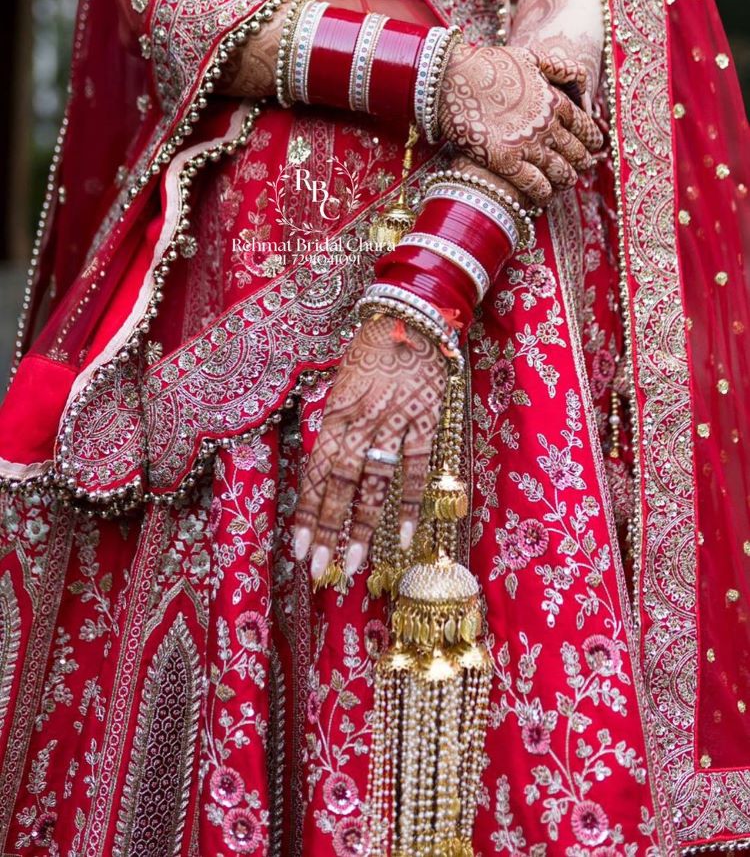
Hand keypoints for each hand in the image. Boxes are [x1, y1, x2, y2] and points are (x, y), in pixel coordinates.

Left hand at [293, 315, 447, 580]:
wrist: (414, 312)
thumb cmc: (374, 344)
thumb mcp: (343, 380)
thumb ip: (337, 422)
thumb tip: (327, 465)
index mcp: (336, 411)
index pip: (316, 471)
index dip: (306, 512)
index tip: (297, 548)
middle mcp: (361, 421)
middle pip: (340, 483)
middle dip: (327, 530)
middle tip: (319, 569)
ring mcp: (395, 423)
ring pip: (375, 482)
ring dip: (363, 527)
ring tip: (354, 564)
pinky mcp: (427, 421)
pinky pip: (416, 467)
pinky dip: (409, 502)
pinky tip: (402, 537)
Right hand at [438, 43, 602, 205]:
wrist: (449, 79)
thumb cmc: (485, 65)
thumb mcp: (530, 56)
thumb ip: (560, 69)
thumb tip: (583, 85)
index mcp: (555, 101)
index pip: (585, 127)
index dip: (592, 139)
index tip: (593, 146)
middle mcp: (546, 126)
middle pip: (576, 152)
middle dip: (582, 162)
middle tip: (581, 168)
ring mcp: (527, 146)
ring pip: (560, 172)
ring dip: (566, 180)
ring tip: (565, 183)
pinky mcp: (505, 162)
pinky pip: (534, 185)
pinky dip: (543, 194)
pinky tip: (543, 196)